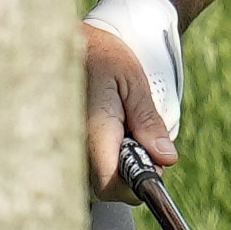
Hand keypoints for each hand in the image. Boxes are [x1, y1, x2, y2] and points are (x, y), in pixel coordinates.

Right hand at [81, 24, 176, 193]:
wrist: (73, 41)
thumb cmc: (104, 56)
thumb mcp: (134, 83)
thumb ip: (148, 122)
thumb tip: (166, 158)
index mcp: (94, 129)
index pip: (110, 185)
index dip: (134, 187)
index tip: (152, 169)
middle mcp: (74, 144)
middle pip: (103, 187)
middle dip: (128, 176)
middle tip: (142, 144)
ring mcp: (66, 146)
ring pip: (94, 179)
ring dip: (117, 166)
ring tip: (124, 131)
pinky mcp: (64, 144)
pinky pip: (87, 166)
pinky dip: (105, 157)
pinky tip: (111, 133)